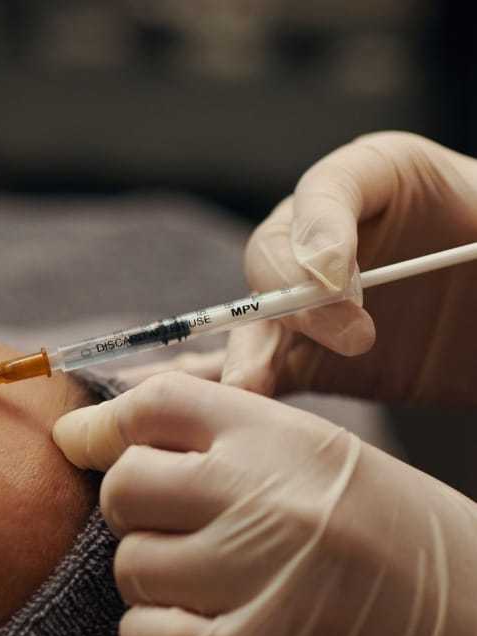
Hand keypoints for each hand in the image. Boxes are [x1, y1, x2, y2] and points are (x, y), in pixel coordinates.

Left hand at [52, 372, 476, 635]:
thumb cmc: (400, 544)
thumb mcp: (330, 463)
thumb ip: (222, 442)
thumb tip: (85, 430)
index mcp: (290, 440)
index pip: (156, 404)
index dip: (110, 426)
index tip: (90, 446)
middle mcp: (270, 498)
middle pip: (126, 486)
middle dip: (133, 510)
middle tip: (175, 530)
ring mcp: (260, 578)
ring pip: (130, 566)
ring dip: (151, 579)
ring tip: (206, 585)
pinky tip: (198, 633)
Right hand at [225, 131, 476, 405]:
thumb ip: (476, 223)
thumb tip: (366, 261)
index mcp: (382, 180)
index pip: (328, 188)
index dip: (320, 227)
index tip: (334, 276)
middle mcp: (332, 238)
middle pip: (275, 253)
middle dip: (294, 296)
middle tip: (349, 338)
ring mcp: (313, 303)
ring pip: (258, 318)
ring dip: (249, 350)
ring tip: (248, 384)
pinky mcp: (308, 359)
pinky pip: (266, 370)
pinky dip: (245, 385)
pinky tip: (237, 400)